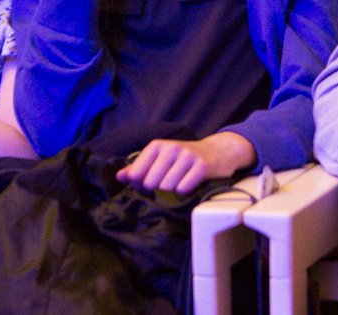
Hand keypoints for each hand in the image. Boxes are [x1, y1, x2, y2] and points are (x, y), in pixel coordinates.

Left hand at [115, 132, 257, 193]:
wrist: (218, 151)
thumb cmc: (184, 157)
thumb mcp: (161, 157)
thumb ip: (139, 167)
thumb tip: (119, 177)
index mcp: (157, 145)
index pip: (136, 174)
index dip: (139, 185)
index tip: (148, 184)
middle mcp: (171, 148)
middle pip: (151, 183)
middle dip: (157, 189)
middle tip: (168, 184)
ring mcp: (187, 156)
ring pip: (167, 188)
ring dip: (172, 191)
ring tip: (180, 182)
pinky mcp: (201, 167)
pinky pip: (184, 189)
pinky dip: (185, 191)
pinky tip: (190, 184)